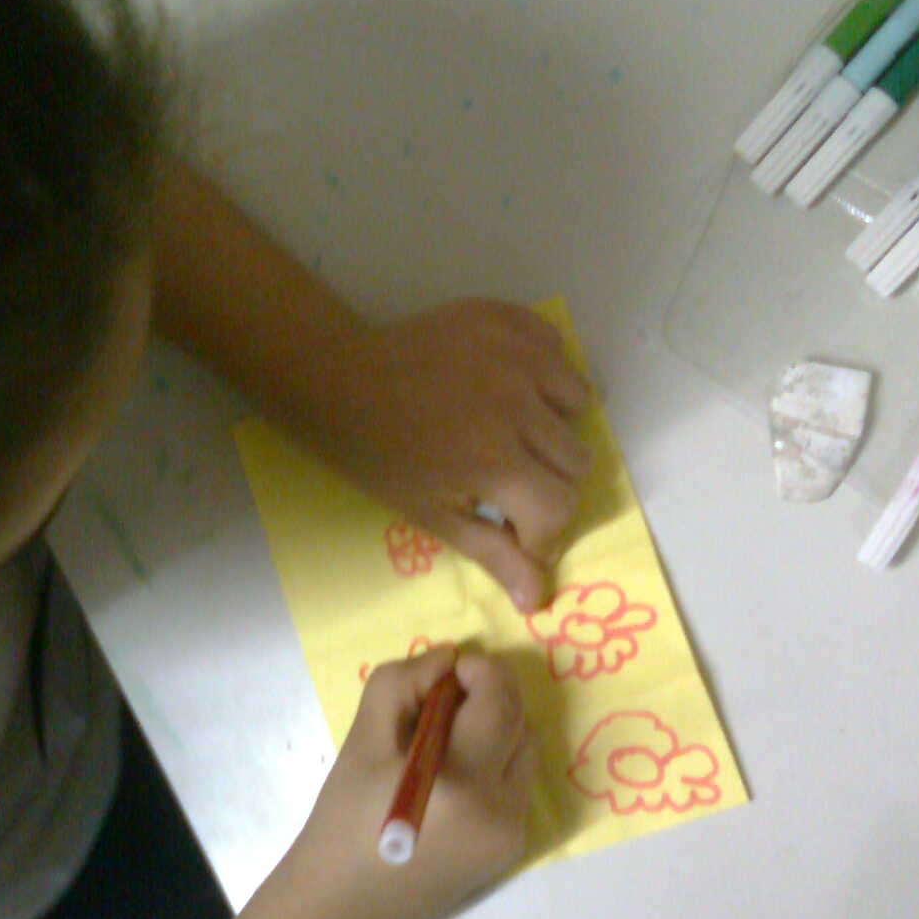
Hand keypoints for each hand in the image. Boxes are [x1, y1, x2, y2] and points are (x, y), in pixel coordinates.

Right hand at [287, 645, 536, 918]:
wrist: (343, 907)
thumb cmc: (343, 820)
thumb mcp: (363, 740)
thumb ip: (403, 683)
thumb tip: (448, 658)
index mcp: (460, 782)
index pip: (499, 701)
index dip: (481, 671)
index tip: (448, 671)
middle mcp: (499, 810)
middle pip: (519, 723)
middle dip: (486, 699)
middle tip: (439, 703)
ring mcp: (510, 834)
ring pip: (524, 752)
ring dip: (494, 730)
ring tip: (444, 741)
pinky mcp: (509, 850)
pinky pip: (515, 785)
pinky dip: (493, 764)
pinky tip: (451, 777)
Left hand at [343, 300, 589, 609]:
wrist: (340, 380)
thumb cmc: (380, 458)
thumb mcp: (433, 515)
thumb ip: (494, 554)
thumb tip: (538, 601)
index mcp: (498, 460)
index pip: (562, 507)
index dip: (541, 532)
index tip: (515, 530)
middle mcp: (519, 403)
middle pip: (577, 460)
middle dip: (549, 483)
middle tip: (511, 480)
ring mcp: (516, 355)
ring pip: (579, 401)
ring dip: (554, 424)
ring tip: (517, 429)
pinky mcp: (507, 317)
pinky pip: (558, 349)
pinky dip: (545, 371)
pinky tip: (511, 385)